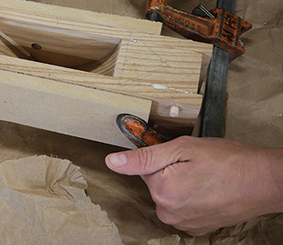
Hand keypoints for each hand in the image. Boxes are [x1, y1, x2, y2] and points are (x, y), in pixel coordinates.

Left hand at [105, 136, 282, 235]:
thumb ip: (144, 157)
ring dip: (180, 185)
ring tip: (204, 177)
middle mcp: (169, 213)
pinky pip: (181, 208)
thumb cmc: (228, 160)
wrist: (264, 181)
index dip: (162, 157)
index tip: (181, 156)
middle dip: (170, 171)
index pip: (143, 168)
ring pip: (168, 195)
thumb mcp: (183, 148)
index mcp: (162, 191)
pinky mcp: (196, 229)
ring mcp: (183, 224)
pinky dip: (190, 198)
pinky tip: (207, 190)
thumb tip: (112, 162)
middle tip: (195, 165)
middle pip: (155, 183)